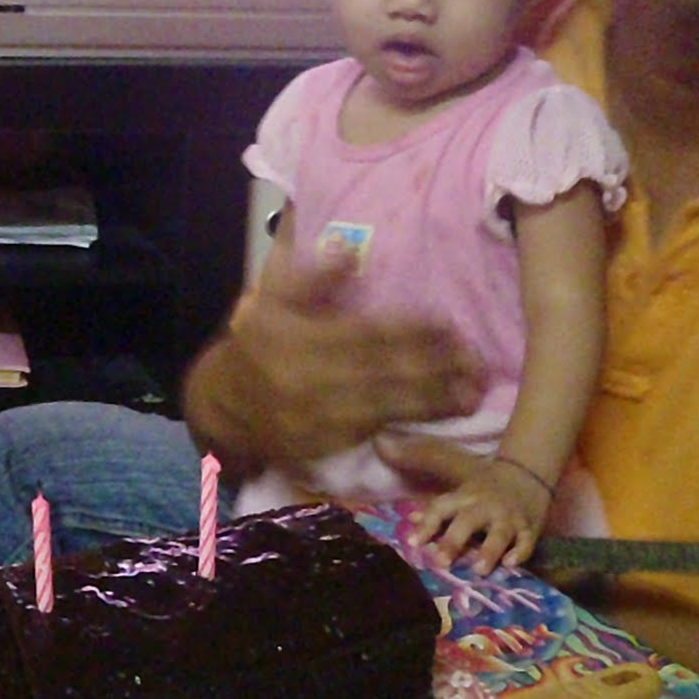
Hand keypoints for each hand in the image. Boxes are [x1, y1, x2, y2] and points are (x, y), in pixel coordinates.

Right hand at [185, 259, 485, 475]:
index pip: (366, 335)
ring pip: (385, 407)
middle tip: (474, 357)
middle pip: (383, 374)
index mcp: (298, 340)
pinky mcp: (325, 446)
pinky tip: (442, 415)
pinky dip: (411, 424)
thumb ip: (311, 278)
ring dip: (433, 400)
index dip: (410, 330)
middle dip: (433, 367)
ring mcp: (319, 419)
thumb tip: (348, 251)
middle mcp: (310, 382)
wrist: (224, 405)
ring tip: (472, 390)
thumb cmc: (258, 343)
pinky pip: (375, 432)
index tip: (448, 323)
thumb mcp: (272, 299)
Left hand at [379, 435, 552, 574]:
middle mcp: (484, 507)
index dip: (426, 524)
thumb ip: (437, 508)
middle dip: (454, 541)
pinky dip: (520, 552)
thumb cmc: (486, 488)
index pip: (441, 508)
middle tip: (441, 562)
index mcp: (464, 497)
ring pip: (499, 533)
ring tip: (479, 570)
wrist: (527, 474)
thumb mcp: (461, 492)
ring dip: (489, 551)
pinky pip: (527, 541)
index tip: (412, 543)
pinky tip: (511, 564)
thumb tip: (410, 518)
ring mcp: (508, 517)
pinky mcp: (530, 527)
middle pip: (467, 522)